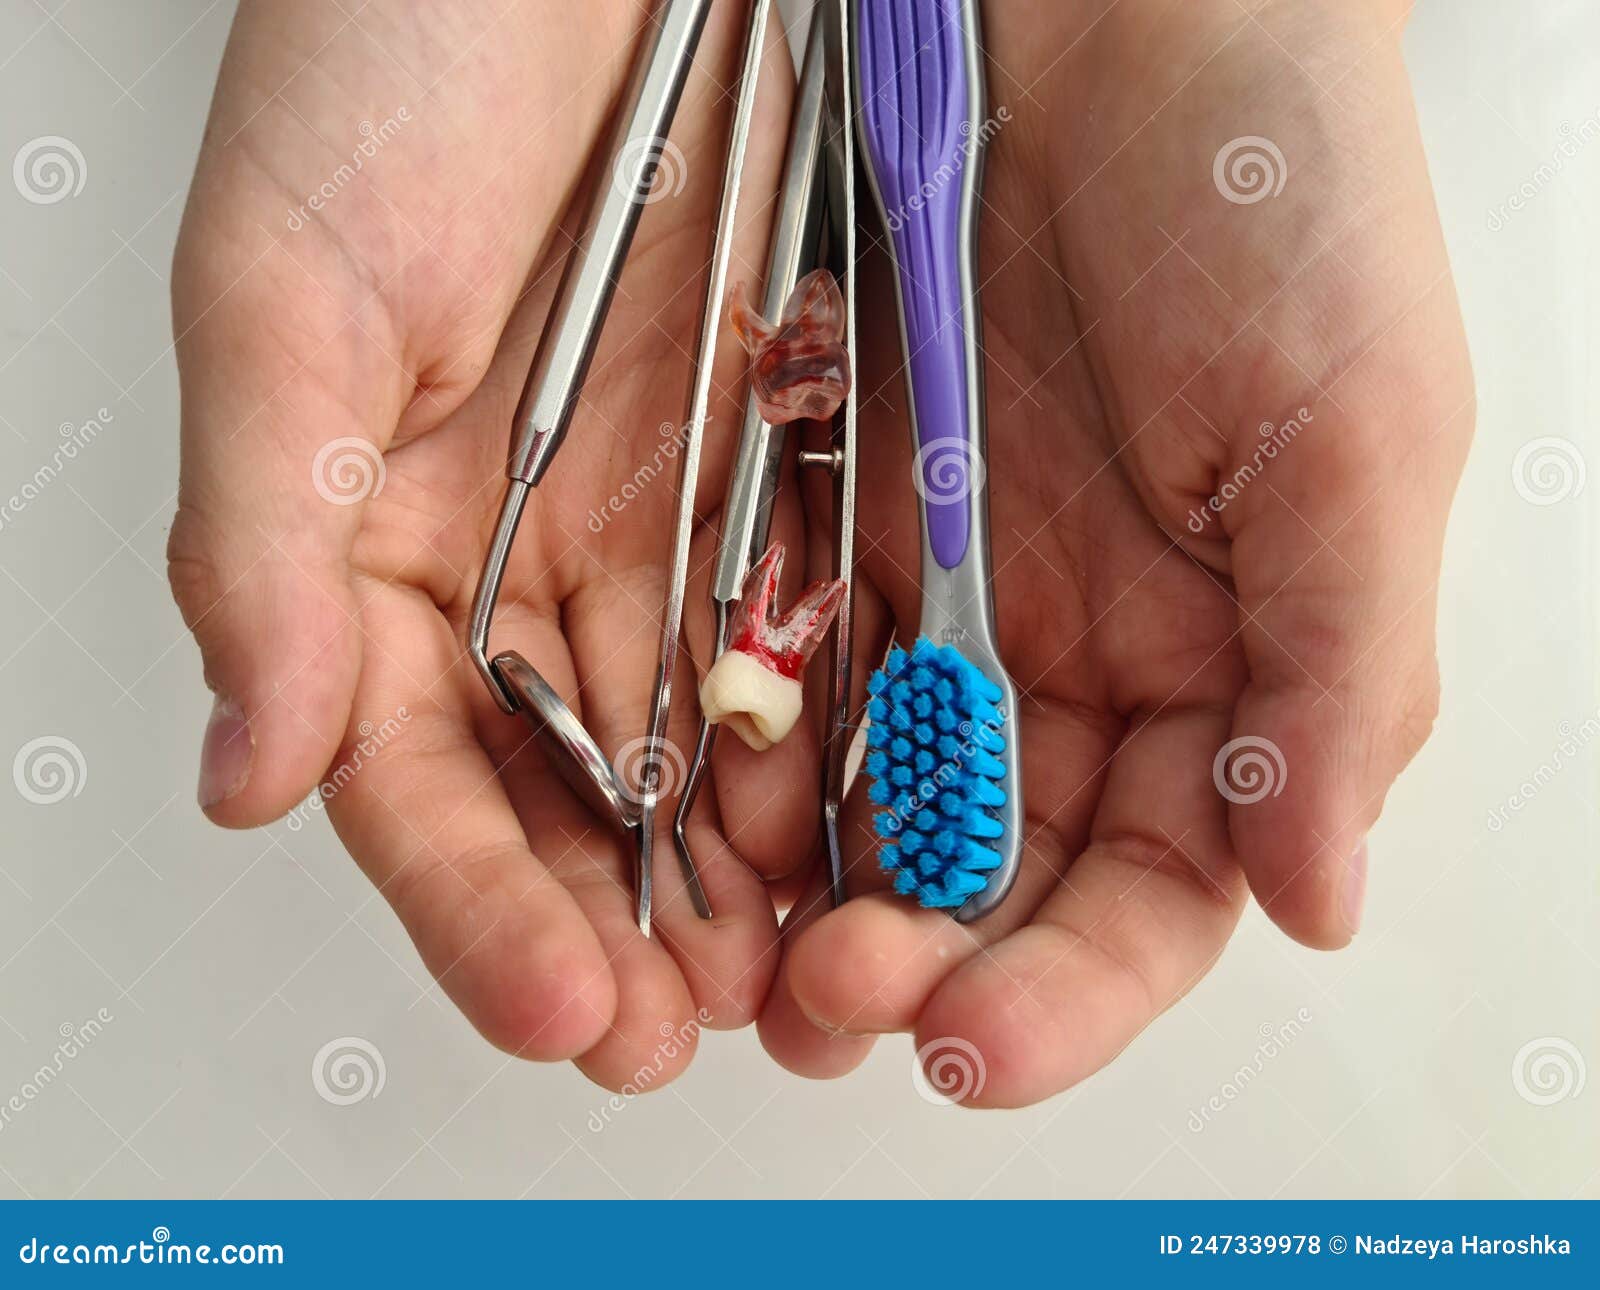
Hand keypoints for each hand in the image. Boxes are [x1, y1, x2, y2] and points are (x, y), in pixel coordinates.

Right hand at [167, 0, 809, 1086]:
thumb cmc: (414, 44)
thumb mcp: (293, 285)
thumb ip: (265, 537)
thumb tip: (252, 765)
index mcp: (399, 542)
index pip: (428, 776)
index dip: (477, 903)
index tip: (553, 1002)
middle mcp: (539, 556)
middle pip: (576, 794)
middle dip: (626, 928)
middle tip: (684, 1029)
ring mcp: (672, 522)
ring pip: (708, 744)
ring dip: (746, 874)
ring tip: (795, 980)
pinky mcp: (796, 470)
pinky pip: (828, 634)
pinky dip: (845, 737)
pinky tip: (872, 824)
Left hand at [758, 0, 1473, 1105]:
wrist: (1096, 0)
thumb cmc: (1268, 182)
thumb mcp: (1351, 426)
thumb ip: (1338, 674)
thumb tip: (1320, 898)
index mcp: (1206, 663)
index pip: (1144, 890)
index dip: (1067, 988)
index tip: (975, 1044)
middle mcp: (1058, 654)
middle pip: (980, 875)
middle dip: (909, 964)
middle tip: (824, 1007)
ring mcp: (927, 593)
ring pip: (851, 799)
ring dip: (789, 895)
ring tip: (721, 966)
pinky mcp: (809, 517)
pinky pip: (752, 666)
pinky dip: (719, 751)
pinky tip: (678, 811)